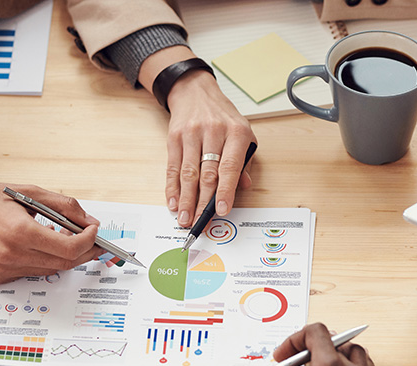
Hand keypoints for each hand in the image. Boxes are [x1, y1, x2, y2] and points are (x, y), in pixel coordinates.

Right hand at [0, 181, 104, 285]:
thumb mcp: (28, 192)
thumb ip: (64, 206)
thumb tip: (89, 222)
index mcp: (20, 232)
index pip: (69, 248)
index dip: (89, 241)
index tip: (94, 231)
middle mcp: (11, 255)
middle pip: (64, 263)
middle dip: (84, 252)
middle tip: (91, 240)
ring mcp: (3, 270)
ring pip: (49, 270)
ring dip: (63, 256)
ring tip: (64, 238)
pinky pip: (30, 274)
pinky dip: (41, 261)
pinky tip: (38, 246)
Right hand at [167, 71, 255, 226]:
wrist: (196, 93)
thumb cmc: (223, 118)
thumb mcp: (243, 134)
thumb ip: (245, 162)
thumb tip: (243, 187)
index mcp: (236, 132)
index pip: (230, 167)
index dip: (226, 191)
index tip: (222, 210)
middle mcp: (214, 132)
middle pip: (207, 173)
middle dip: (202, 202)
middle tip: (199, 222)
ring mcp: (192, 134)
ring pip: (188, 173)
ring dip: (186, 199)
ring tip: (184, 218)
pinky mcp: (174, 137)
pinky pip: (173, 167)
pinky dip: (172, 187)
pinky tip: (173, 202)